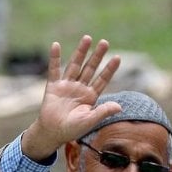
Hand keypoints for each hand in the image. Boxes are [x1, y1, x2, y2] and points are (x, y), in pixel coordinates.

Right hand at [20, 35, 121, 160]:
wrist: (52, 133)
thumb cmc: (72, 129)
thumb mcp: (89, 121)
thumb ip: (103, 112)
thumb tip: (119, 106)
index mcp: (90, 96)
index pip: (102, 80)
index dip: (109, 69)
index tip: (117, 58)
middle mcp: (80, 88)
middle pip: (90, 68)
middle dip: (97, 56)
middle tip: (105, 42)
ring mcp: (66, 86)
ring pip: (75, 65)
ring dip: (80, 52)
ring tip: (87, 38)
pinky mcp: (53, 86)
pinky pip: (54, 70)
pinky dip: (54, 58)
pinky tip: (55, 45)